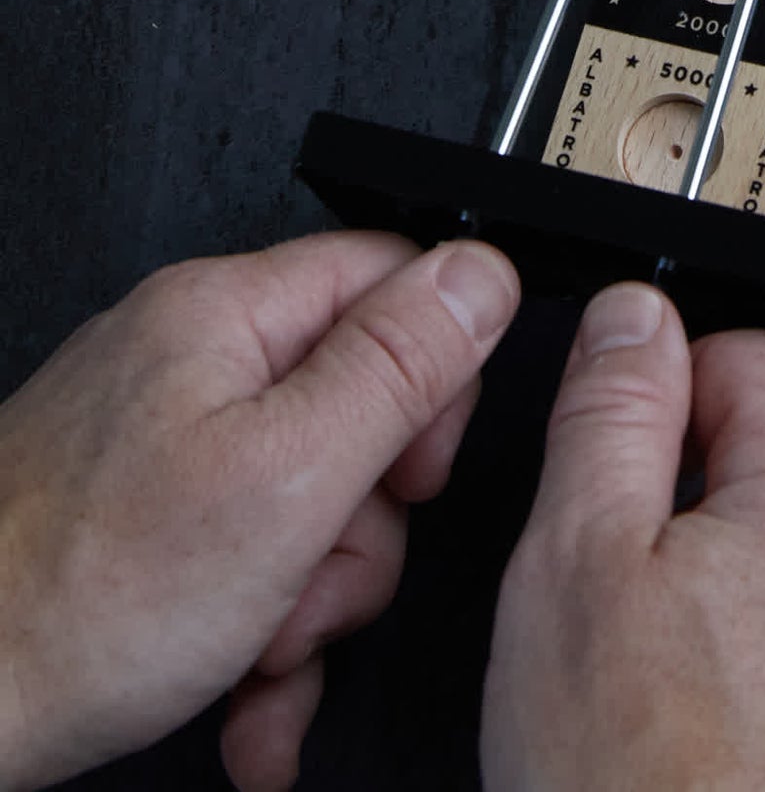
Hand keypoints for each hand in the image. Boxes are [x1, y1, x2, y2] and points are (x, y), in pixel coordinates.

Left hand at [0, 230, 519, 791]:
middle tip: (313, 582)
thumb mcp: (286, 477)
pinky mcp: (137, 522)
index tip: (415, 474)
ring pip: (305, 502)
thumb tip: (481, 271)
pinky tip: (241, 697)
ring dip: (306, 603)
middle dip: (359, 527)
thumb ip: (397, 367)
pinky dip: (253, 635)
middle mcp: (189, 361)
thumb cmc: (78, 600)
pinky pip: (240, 556)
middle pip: (357, 408)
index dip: (433, 381)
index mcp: (227, 315)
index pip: (394, 284)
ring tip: (258, 655)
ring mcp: (157, 444)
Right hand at [482, 287, 764, 791]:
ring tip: (657, 708)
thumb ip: (612, 414)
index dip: (666, 389)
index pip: (754, 361)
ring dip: (741, 621)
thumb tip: (636, 319)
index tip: (618, 443)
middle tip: (613, 608)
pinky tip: (710, 763)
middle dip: (698, 523)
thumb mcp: (574, 567)